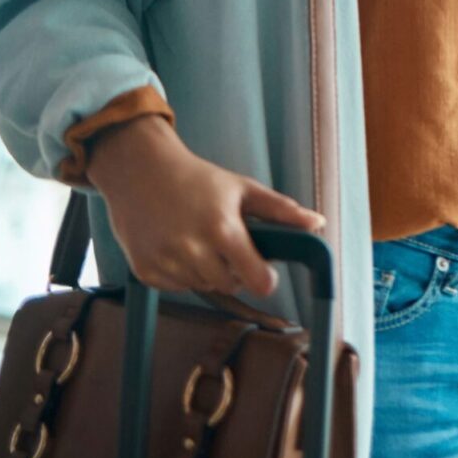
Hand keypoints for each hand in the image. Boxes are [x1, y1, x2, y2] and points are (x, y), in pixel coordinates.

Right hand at [85, 115, 322, 296]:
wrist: (139, 170)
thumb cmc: (197, 178)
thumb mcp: (242, 188)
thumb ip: (282, 210)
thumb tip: (318, 224)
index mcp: (222, 230)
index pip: (257, 281)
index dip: (264, 279)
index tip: (264, 272)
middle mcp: (193, 250)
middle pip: (230, 286)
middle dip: (235, 271)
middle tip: (225, 244)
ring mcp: (166, 263)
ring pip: (203, 287)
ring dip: (207, 271)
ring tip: (199, 239)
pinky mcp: (145, 271)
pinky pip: (177, 287)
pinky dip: (182, 273)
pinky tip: (176, 245)